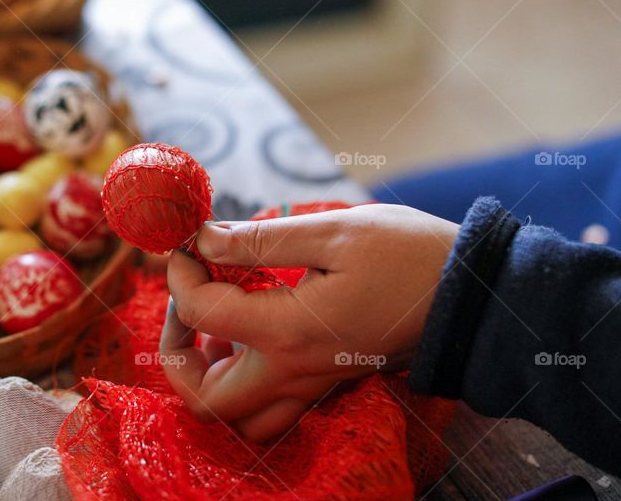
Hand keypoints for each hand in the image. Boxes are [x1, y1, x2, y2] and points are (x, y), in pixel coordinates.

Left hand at [159, 203, 458, 441]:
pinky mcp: (328, 384)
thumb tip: (203, 239)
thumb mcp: (333, 232)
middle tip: (185, 304)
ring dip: (210, 376)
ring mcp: (312, 386)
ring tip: (215, 323)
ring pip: (239, 418)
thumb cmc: (410, 256)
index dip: (179, 273)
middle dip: (176, 353)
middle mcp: (293, 372)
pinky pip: (270, 408)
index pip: (200, 312)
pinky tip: (251, 330)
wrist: (475, 298)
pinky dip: (243, 381)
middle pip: (206, 401)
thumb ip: (258, 240)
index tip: (187, 243)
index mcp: (287, 331)